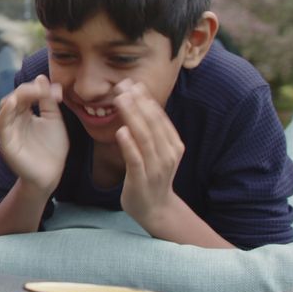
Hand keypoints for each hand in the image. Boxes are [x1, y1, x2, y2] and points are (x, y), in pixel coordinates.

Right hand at [0, 75, 68, 192]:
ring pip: (7, 106)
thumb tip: (41, 77)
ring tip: (31, 92)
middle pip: (16, 96)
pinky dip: (5, 111)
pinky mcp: (5, 140)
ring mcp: (9, 129)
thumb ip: (48, 101)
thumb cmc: (52, 149)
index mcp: (25, 112)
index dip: (39, 88)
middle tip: (45, 90)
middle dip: (29, 90)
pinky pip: (1, 123)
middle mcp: (15, 118)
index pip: (26, 93)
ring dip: (17, 96)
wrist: (50, 174)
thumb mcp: (53, 120)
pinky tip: (14, 103)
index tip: (58, 92)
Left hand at [113, 80, 184, 228]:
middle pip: (152, 124)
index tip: (132, 82)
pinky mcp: (141, 179)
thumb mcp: (158, 151)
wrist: (155, 209)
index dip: (146, 99)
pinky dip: (129, 145)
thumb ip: (151, 131)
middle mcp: (168, 154)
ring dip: (132, 117)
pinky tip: (120, 131)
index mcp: (173, 145)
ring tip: (120, 100)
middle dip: (137, 102)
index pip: (159, 117)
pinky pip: (135, 160)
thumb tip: (139, 101)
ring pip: (144, 138)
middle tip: (123, 85)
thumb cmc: (152, 175)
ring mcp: (156, 167)